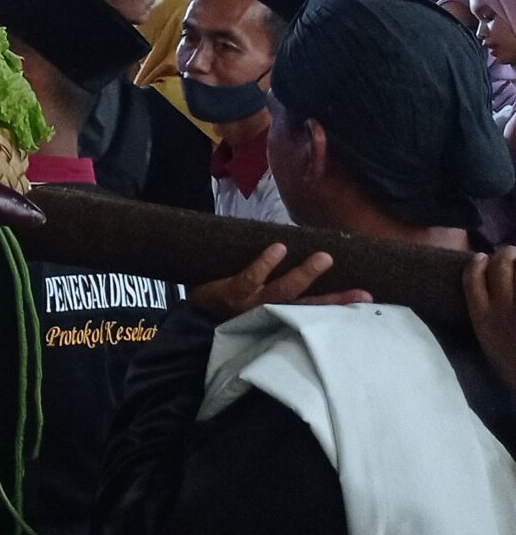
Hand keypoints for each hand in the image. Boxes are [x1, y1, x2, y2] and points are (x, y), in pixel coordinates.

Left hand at [190, 243, 370, 319]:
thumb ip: (284, 289)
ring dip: (305, 275)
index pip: (315, 311)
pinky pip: (251, 277)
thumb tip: (317, 263)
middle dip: (335, 300)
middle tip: (362, 292)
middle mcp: (270, 312)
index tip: (368, 299)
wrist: (192, 307)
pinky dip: (265, 263)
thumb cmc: (233, 301)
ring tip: (324, 258)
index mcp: (280, 313)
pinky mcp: (231, 292)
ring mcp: (251, 303)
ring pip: (283, 291)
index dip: (341, 306)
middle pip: (307, 306)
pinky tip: (278, 248)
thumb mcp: (260, 301)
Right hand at [466, 248, 515, 391]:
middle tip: (510, 254)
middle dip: (506, 254)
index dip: (477, 264)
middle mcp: (503, 308)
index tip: (482, 258)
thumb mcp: (492, 352)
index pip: (472, 280)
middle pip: (499, 266)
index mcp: (484, 321)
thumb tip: (489, 307)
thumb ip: (489, 326)